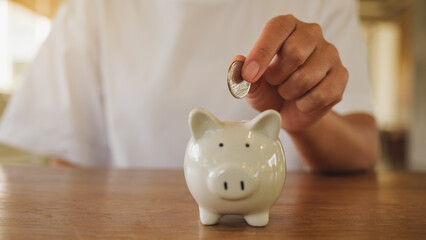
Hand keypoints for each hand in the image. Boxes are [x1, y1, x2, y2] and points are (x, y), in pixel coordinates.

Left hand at [235, 15, 347, 132]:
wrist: (290, 112)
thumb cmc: (269, 90)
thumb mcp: (250, 84)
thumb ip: (241, 74)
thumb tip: (238, 62)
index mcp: (286, 26)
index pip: (276, 29)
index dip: (262, 53)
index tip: (250, 75)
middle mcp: (311, 34)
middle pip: (295, 52)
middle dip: (278, 76)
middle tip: (274, 83)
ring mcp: (330, 53)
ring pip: (307, 76)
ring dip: (290, 92)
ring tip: (287, 91)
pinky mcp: (341, 75)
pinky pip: (322, 94)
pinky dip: (305, 104)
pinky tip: (302, 101)